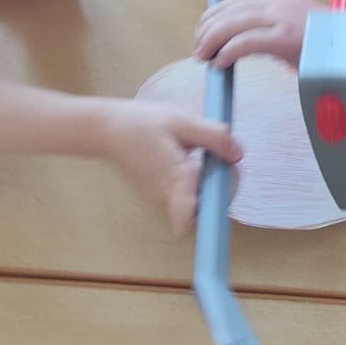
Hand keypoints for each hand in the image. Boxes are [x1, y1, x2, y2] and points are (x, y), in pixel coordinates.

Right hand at [96, 100, 240, 235]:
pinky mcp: (160, 194)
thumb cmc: (141, 124)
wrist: (107, 129)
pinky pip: (187, 194)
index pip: (190, 223)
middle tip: (218, 157)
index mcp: (174, 182)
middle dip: (220, 187)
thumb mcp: (183, 122)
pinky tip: (188, 156)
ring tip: (199, 154)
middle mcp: (166, 198)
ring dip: (209, 182)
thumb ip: (214, 137)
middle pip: (205, 212)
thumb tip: (238, 155)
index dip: (212, 216)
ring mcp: (161, 199)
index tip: (221, 184)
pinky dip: (195, 179)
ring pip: (198, 203)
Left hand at [194, 0, 321, 70]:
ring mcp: (281, 18)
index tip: (203, 30)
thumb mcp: (293, 24)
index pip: (237, 0)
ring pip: (232, 24)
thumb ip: (269, 28)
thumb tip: (238, 42)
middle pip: (229, 10)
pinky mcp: (284, 38)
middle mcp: (276, 2)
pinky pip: (245, 42)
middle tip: (198, 48)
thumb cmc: (327, 41)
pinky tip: (221, 62)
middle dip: (207, 29)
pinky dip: (228, 52)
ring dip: (211, 41)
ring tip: (203, 56)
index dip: (214, 14)